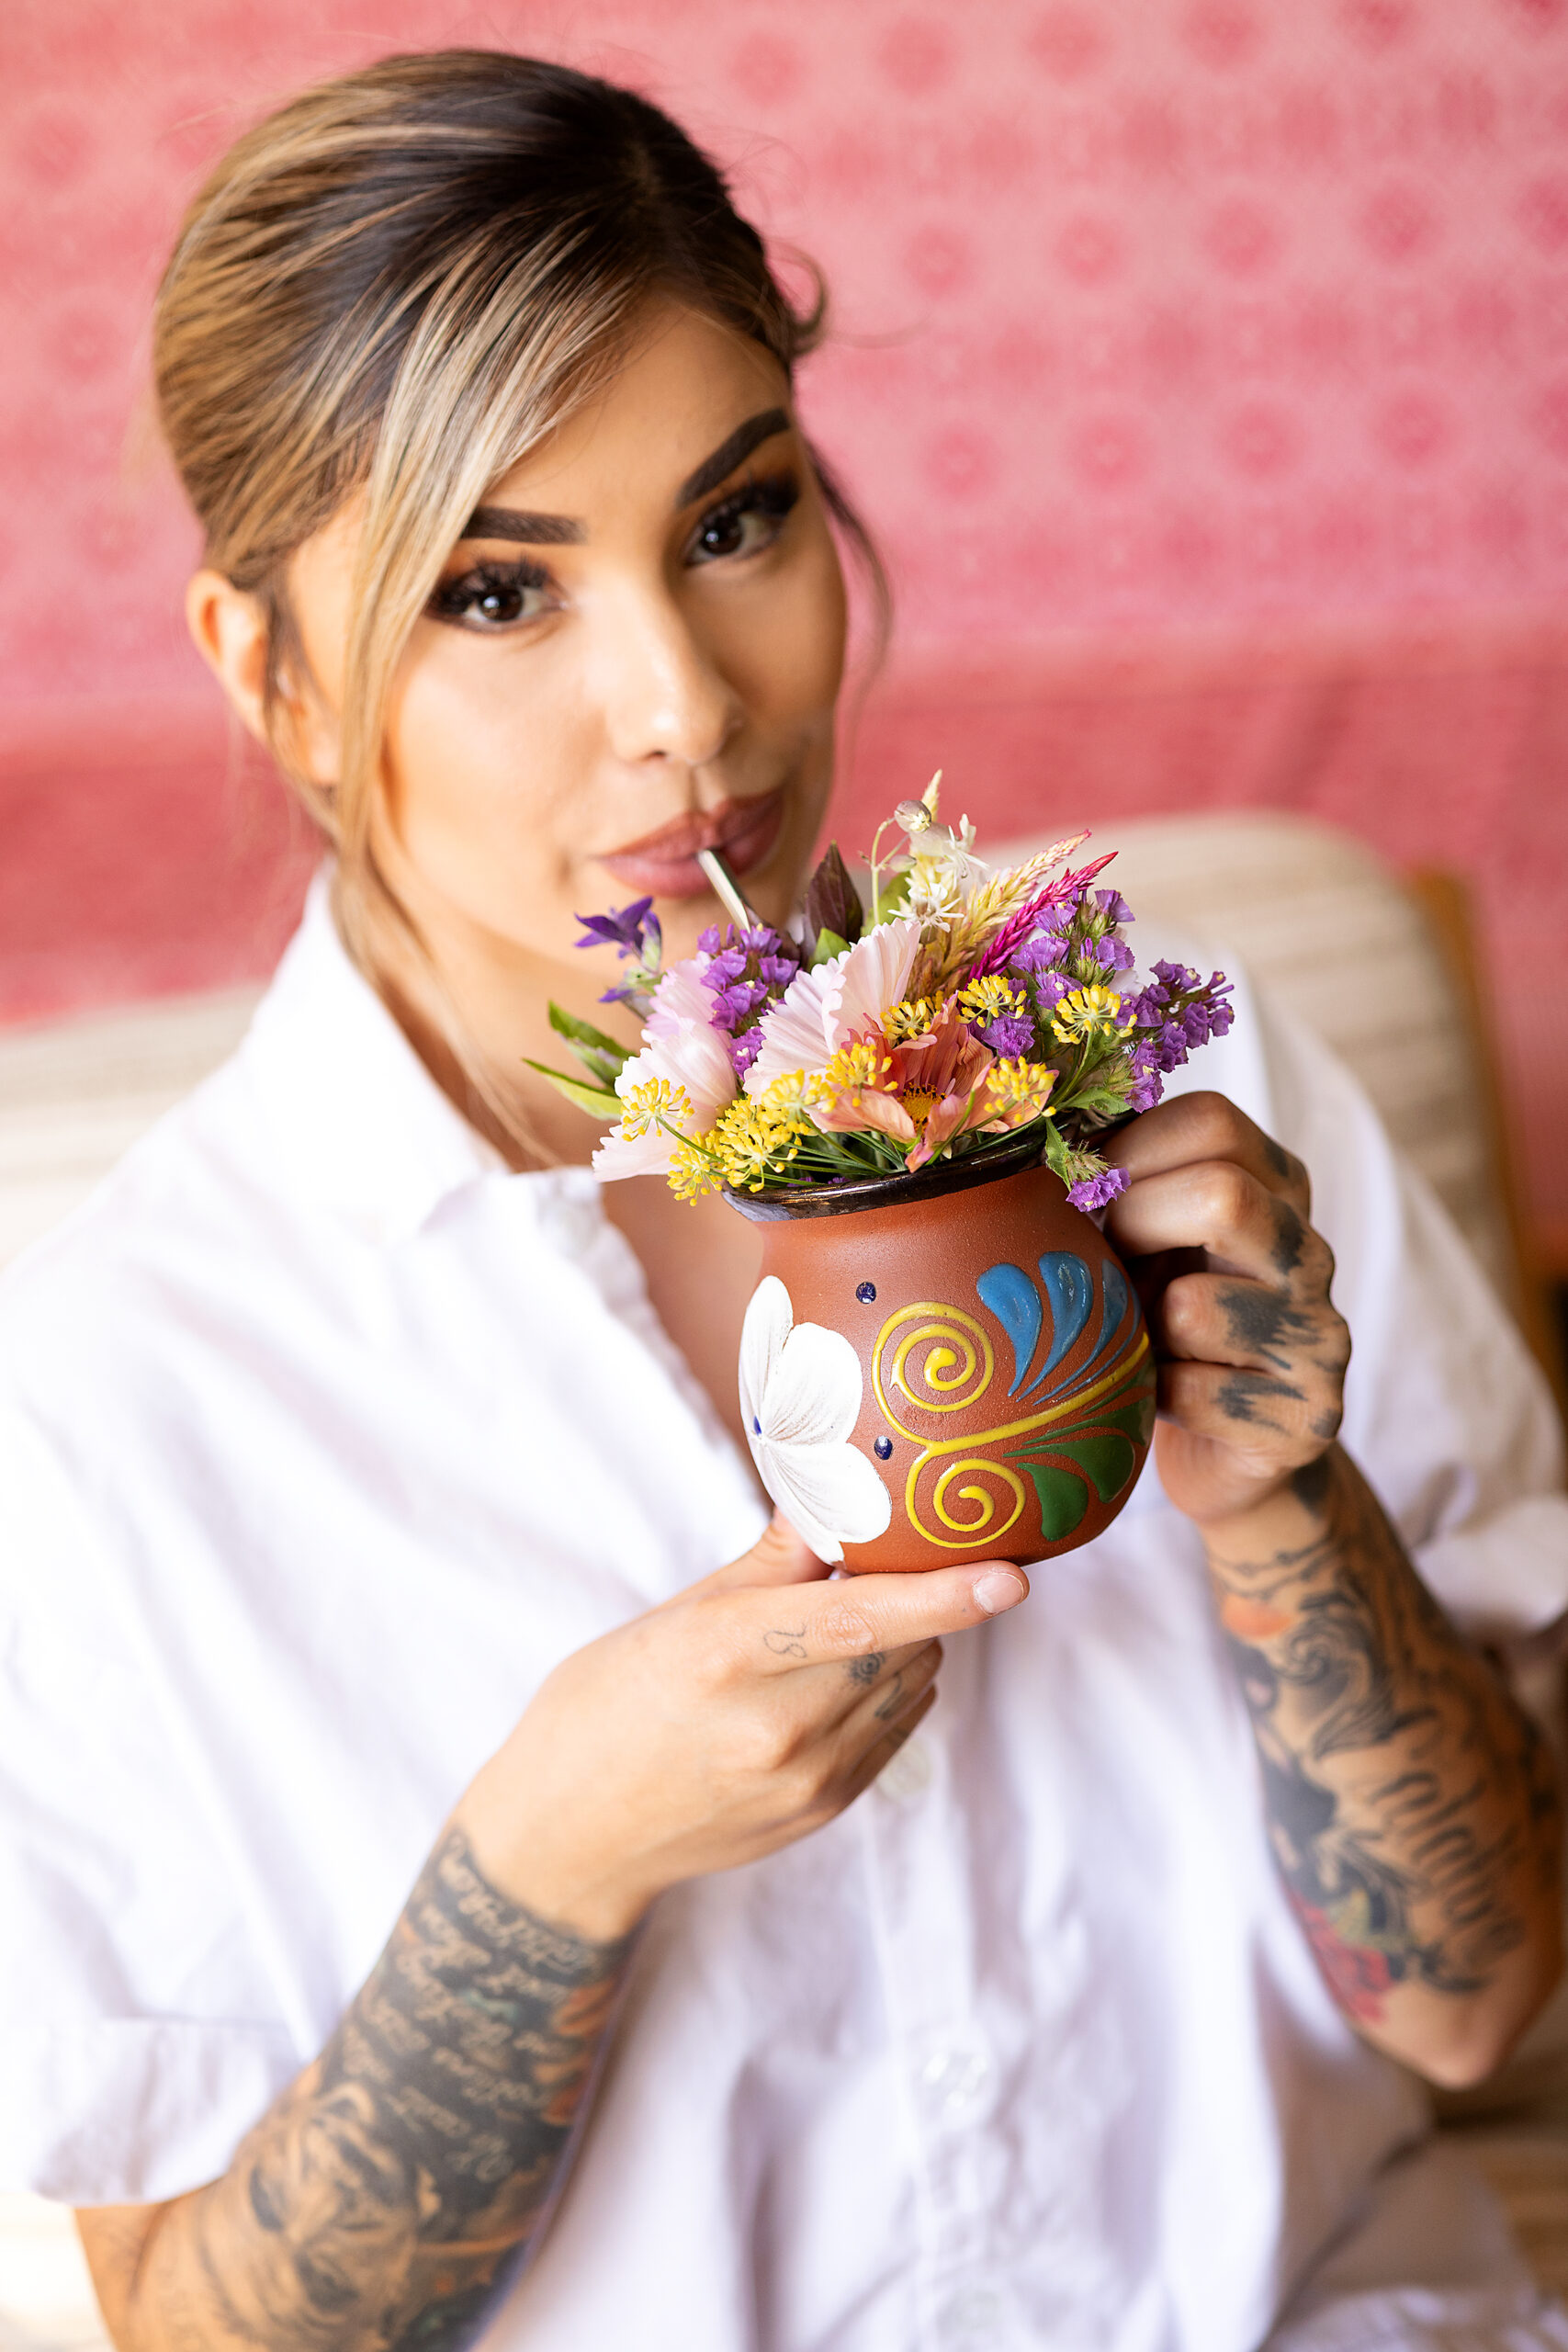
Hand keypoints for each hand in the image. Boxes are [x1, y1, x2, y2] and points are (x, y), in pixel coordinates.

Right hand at [457, 1516, 1027, 1938]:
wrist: (570, 1840)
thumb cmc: (605, 1706)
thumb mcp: (674, 1616)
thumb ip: (772, 1560)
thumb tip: (841, 1492)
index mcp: (726, 1656)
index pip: (860, 1620)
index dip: (943, 1595)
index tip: (1011, 1574)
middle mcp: (775, 1728)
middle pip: (901, 1645)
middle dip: (910, 1596)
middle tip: (880, 1561)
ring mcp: (806, 1781)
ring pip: (909, 1685)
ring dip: (902, 1644)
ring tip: (838, 1628)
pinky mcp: (824, 1813)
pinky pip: (895, 1731)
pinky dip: (885, 1690)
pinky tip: (832, 1680)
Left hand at [1103, 1091, 1349, 1529]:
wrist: (1228, 1459)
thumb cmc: (1164, 1329)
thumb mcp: (1150, 1242)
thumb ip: (1120, 1185)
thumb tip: (1031, 1129)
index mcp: (1278, 1191)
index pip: (1212, 1122)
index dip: (1128, 1147)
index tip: (1083, 1188)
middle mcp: (1312, 1255)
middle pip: (1223, 1195)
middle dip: (1131, 1224)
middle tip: (1099, 1261)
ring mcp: (1320, 1340)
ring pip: (1195, 1306)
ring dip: (1137, 1328)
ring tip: (1134, 1341)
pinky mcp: (1306, 1420)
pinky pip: (1194, 1393)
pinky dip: (1154, 1397)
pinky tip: (1159, 1400)